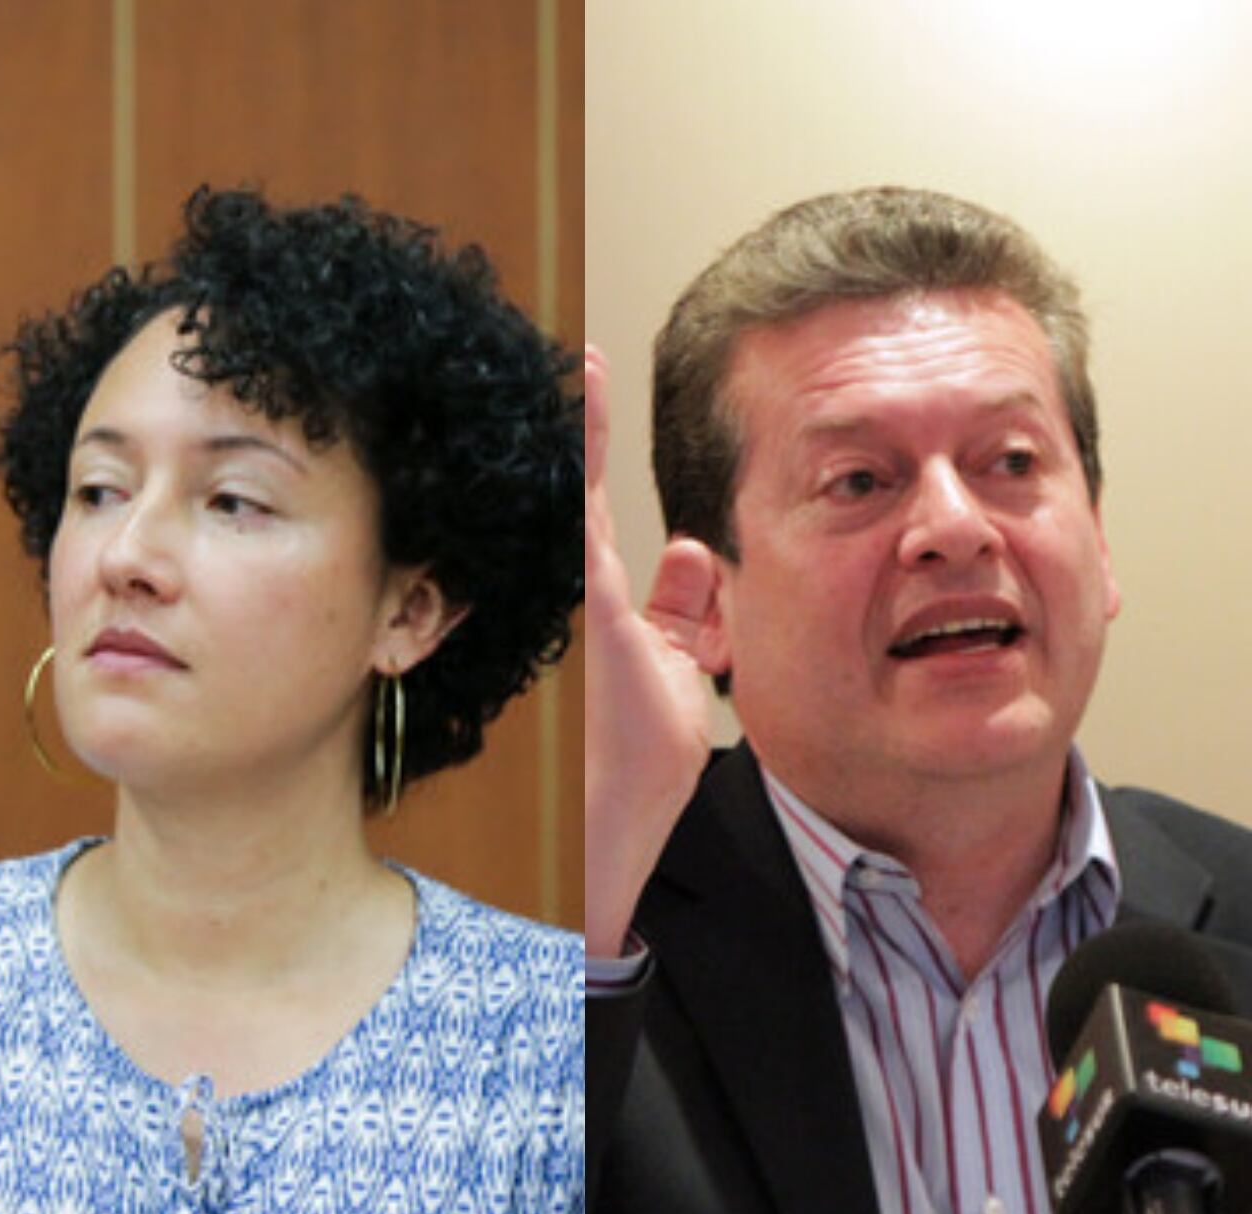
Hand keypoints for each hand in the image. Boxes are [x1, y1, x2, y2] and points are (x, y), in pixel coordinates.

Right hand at [583, 346, 718, 955]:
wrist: (620, 803)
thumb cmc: (640, 748)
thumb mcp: (678, 661)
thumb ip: (683, 605)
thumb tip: (693, 549)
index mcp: (607, 598)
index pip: (601, 509)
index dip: (597, 449)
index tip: (591, 384)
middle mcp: (587, 585)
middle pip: (584, 490)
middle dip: (580, 423)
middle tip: (576, 353)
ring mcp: (585, 588)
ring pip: (583, 491)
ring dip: (583, 424)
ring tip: (579, 359)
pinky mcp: (595, 598)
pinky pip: (592, 508)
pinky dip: (592, 448)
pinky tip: (586, 387)